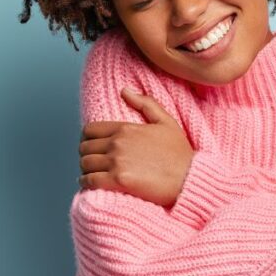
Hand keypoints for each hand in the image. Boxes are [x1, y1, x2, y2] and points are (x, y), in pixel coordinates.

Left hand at [78, 87, 194, 207]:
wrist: (190, 179)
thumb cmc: (180, 154)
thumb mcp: (166, 122)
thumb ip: (145, 104)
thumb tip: (124, 91)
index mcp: (126, 128)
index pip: (90, 130)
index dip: (87, 139)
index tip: (93, 148)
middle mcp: (118, 143)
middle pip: (85, 148)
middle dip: (87, 155)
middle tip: (94, 163)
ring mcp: (117, 162)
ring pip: (85, 164)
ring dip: (86, 170)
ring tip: (94, 174)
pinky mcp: (117, 181)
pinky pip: (89, 180)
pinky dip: (86, 183)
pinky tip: (92, 185)